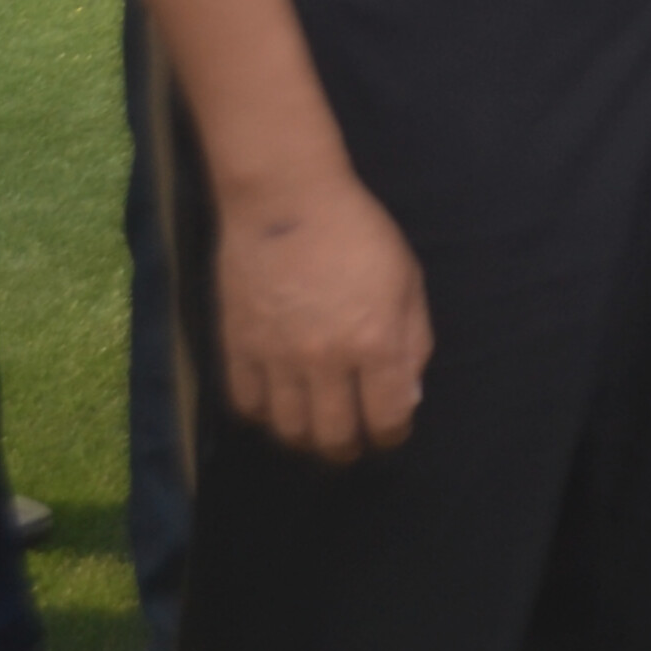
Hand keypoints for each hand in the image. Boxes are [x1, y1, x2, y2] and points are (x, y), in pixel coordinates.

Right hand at [212, 167, 432, 463]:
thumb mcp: (406, 280)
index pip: (387, 417)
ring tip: (316, 431)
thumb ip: (413, 341)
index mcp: (375, 342)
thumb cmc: (359, 232)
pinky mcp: (236, 349)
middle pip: (333, 436)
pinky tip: (278, 407)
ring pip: (288, 429)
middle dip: (348, 450)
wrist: (286, 200)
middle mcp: (324, 360)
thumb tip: (408, 394)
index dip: (392, 435)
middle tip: (352, 445)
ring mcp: (276, 358)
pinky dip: (264, 416)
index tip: (391, 434)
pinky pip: (247, 405)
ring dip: (306, 439)